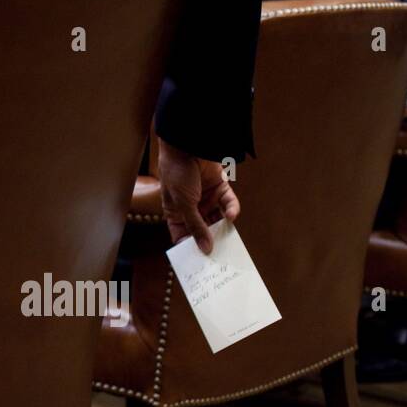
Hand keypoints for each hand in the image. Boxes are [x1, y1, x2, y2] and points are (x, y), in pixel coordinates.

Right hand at [156, 137, 239, 253]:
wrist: (187, 146)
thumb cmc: (177, 173)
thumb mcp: (184, 203)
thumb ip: (196, 226)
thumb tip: (205, 249)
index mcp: (176, 212)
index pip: (182, 235)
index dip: (190, 246)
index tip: (201, 261)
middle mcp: (191, 207)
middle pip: (203, 229)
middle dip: (212, 238)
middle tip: (222, 252)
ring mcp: (206, 198)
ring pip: (218, 218)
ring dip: (224, 225)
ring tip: (229, 236)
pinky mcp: (219, 188)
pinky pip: (228, 203)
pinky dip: (231, 209)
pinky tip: (231, 215)